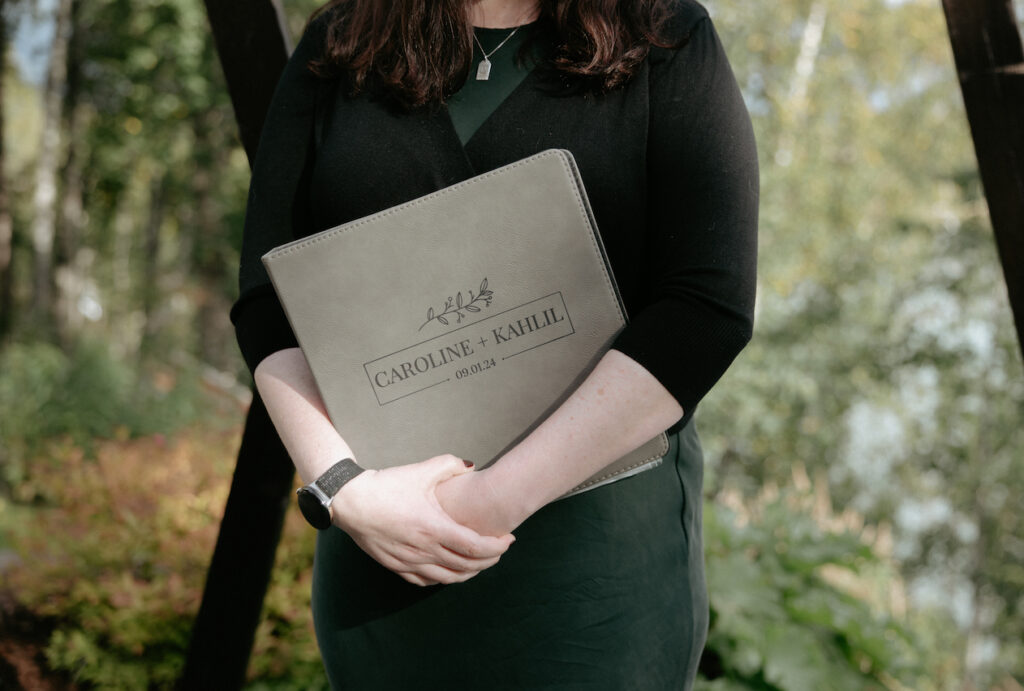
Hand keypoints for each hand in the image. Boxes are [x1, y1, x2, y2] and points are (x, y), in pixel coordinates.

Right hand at [330, 455, 515, 586]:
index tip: (508, 540)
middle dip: (489, 561)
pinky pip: (425, 581)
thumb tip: (472, 467)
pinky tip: (449, 571)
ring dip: (469, 573)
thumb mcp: (421, 471)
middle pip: (466, 566)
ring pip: (447, 578)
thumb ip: (450, 465)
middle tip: (500, 551)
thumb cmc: (387, 485)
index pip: (475, 546)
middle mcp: (423, 549)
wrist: (351, 501)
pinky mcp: (395, 566)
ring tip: (480, 563)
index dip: (496, 547)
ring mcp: (409, 561)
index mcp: (433, 527)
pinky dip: (443, 578)